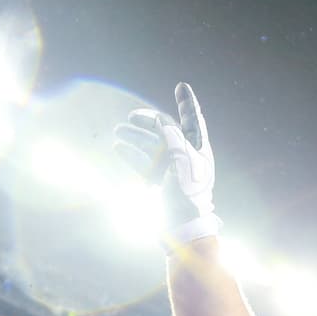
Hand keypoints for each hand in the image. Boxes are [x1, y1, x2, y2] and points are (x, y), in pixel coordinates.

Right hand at [114, 82, 219, 246]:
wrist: (182, 229)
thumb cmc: (187, 196)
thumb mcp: (183, 162)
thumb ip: (173, 138)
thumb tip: (162, 122)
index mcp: (198, 150)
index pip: (193, 120)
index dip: (187, 103)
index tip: (182, 86)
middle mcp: (185, 157)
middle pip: (166, 131)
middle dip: (149, 121)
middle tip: (131, 117)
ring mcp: (171, 171)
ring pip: (151, 147)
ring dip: (135, 138)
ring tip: (118, 131)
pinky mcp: (159, 183)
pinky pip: (144, 164)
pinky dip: (132, 155)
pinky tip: (118, 148)